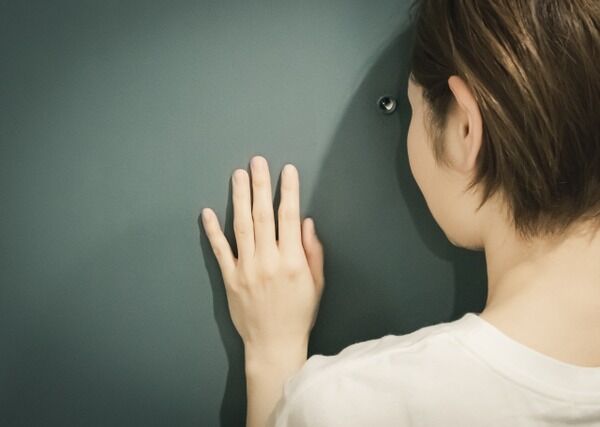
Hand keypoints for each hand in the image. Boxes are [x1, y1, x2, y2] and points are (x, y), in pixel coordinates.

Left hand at [201, 155, 324, 348]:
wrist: (274, 344)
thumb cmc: (299, 313)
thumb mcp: (317, 284)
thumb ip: (312, 252)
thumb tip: (305, 222)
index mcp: (292, 261)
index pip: (289, 217)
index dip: (288, 191)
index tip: (287, 170)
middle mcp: (268, 260)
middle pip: (263, 215)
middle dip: (260, 185)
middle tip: (257, 161)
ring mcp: (246, 269)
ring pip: (241, 226)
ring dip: (239, 198)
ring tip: (238, 175)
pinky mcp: (230, 278)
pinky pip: (220, 250)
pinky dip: (213, 230)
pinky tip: (207, 212)